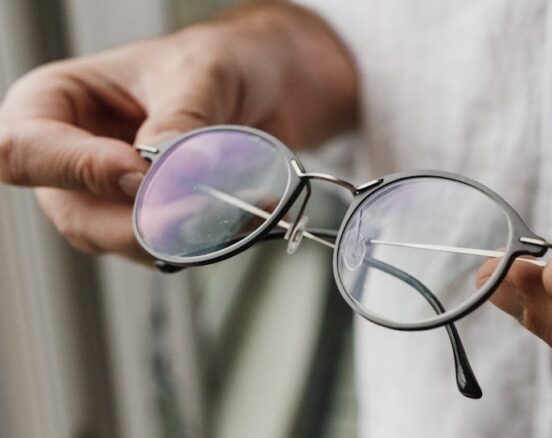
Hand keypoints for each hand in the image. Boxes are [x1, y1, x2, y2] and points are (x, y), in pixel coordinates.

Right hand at [0, 2, 356, 260]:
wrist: (270, 85)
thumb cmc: (219, 62)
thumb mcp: (200, 75)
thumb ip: (178, 121)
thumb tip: (157, 171)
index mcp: (54, 103)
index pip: (25, 151)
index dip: (78, 171)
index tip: (137, 173)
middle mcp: (71, 159)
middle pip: (77, 217)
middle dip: (142, 222)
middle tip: (202, 210)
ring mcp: (110, 199)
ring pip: (124, 243)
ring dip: (184, 235)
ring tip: (238, 206)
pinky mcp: (153, 224)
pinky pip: (168, 252)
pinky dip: (207, 240)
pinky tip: (244, 216)